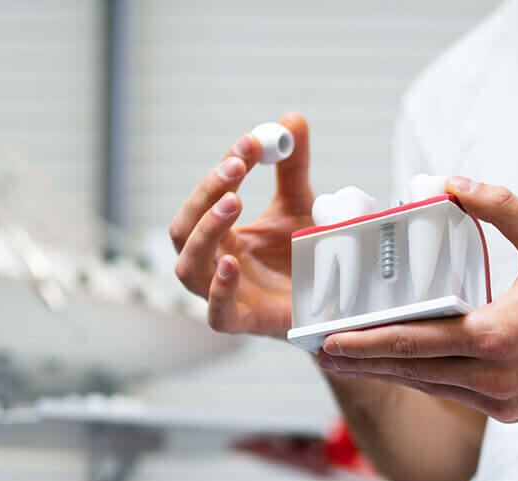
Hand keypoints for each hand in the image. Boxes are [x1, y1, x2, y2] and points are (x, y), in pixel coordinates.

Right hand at [168, 112, 313, 337]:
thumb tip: (291, 119)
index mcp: (222, 235)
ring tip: (232, 202)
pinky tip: (230, 264)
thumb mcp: (300, 207)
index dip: (222, 169)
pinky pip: (217, 314)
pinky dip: (219, 289)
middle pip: (184, 229)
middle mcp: (214, 263)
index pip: (206, 198)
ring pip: (188, 268)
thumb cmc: (305, 258)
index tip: (250, 143)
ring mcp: (226, 295)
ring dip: (205, 231)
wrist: (333, 306)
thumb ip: (294, 168)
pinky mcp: (246, 323)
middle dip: (205, 194)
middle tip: (236, 167)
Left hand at [316, 177, 517, 422]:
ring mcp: (500, 402)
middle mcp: (492, 377)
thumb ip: (497, 205)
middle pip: (409, 372)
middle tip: (320, 354)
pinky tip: (403, 369)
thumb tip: (449, 181)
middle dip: (361, 363)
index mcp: (496, 336)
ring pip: (429, 387)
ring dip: (388, 375)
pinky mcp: (509, 414)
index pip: (413, 342)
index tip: (327, 341)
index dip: (365, 344)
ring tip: (349, 361)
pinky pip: (454, 395)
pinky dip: (425, 381)